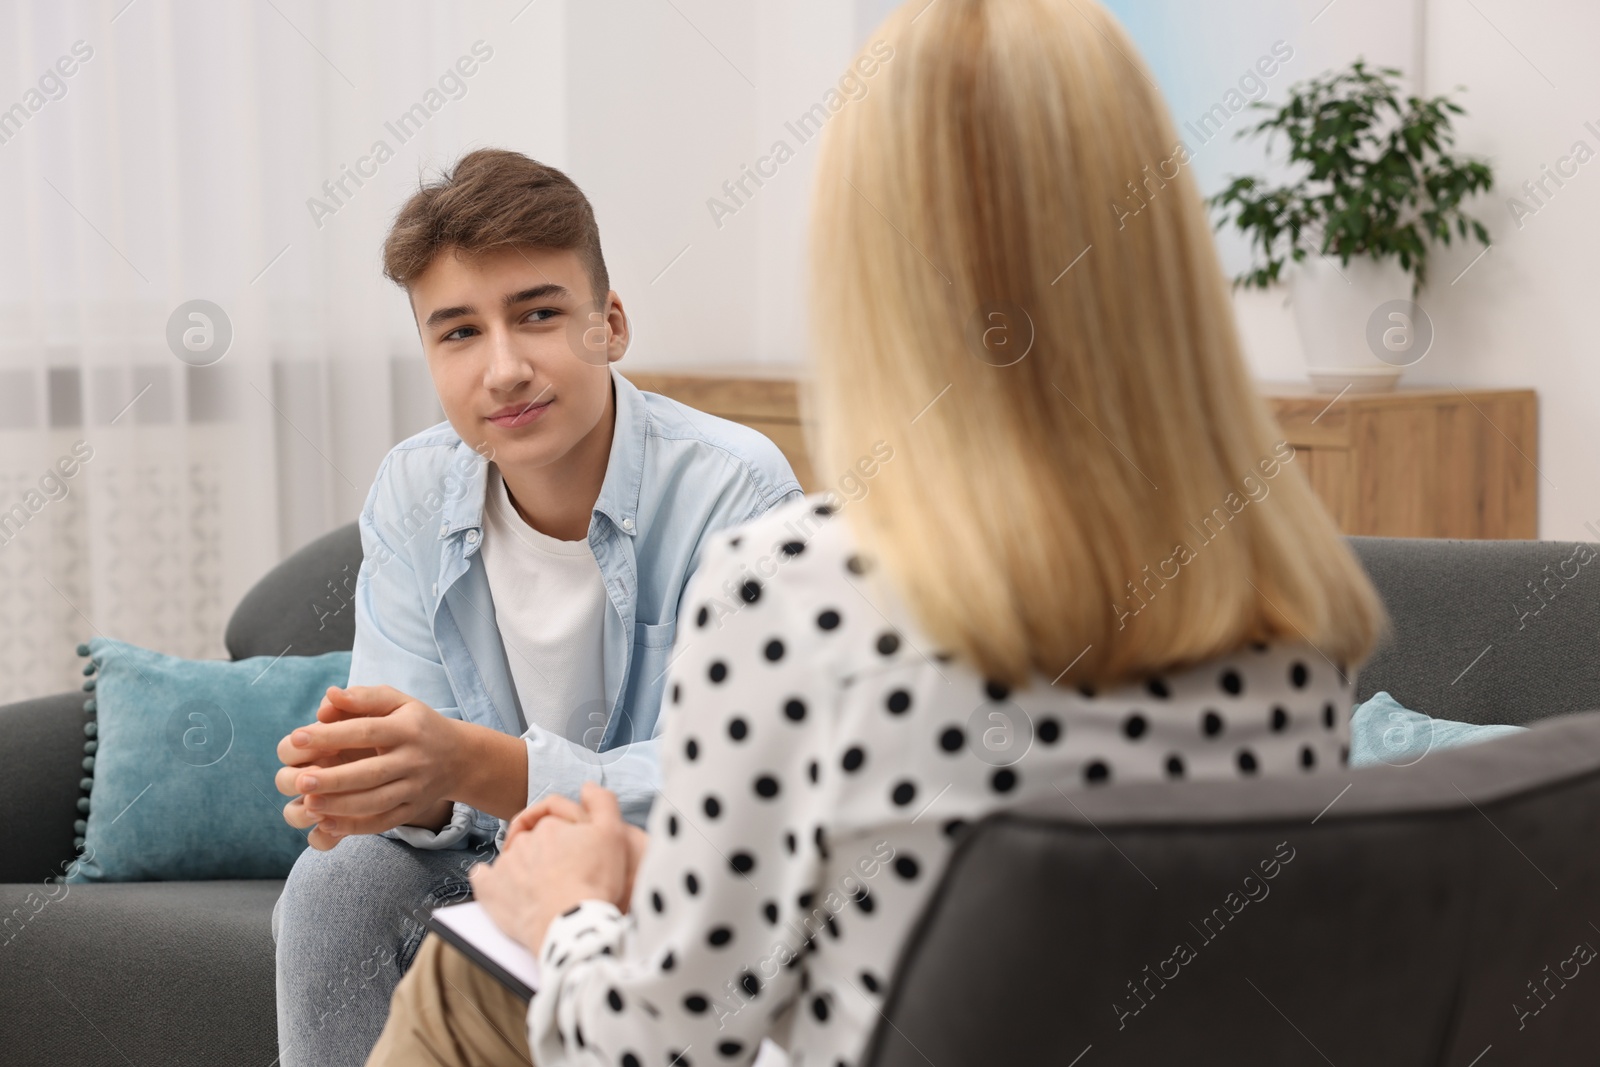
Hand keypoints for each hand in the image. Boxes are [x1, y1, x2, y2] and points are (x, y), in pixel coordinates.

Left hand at [274, 685, 462, 849]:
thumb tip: (329, 696)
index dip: (331, 735)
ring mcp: (415, 788)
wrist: (459, 757)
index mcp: (407, 729)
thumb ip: (363, 697)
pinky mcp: (412, 809)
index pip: (366, 732)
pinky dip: (355, 826)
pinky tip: (327, 824)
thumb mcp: (398, 701)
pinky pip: (383, 822)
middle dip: (334, 779)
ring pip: (376, 802)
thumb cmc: (416, 724)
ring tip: (308, 804)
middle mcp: (413, 760)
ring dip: (341, 806)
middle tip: (299, 781)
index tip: (296, 738)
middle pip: (371, 773)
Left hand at [502, 793, 649, 910]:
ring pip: (513, 857)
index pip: (556, 818)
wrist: (571, 924)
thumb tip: (587, 786)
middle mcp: (522, 842)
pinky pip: (482, 877)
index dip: (569, 829)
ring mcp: (503, 866)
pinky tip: (501, 887)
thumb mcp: (612, 834)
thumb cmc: (594, 881)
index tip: (578, 847)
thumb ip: (602, 802)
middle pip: (534, 838)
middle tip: (566, 870)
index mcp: (549, 826)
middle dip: (547, 847)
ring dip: (524, 864)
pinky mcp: (490, 891)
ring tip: (544, 886)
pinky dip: (489, 879)